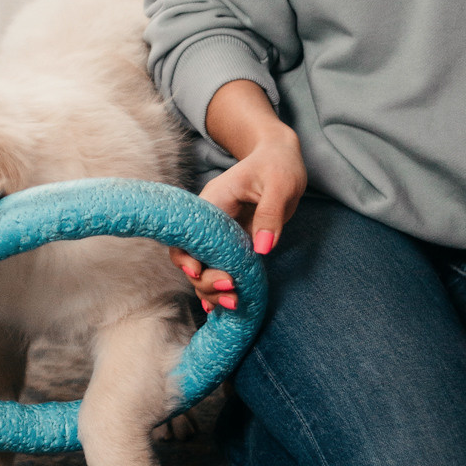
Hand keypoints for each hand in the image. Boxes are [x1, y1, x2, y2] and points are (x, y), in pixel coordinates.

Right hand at [171, 124, 305, 311]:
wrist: (279, 158)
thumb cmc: (277, 165)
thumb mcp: (279, 184)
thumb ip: (270, 214)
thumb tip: (262, 249)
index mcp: (213, 204)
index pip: (186, 235)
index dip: (186, 257)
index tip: (198, 273)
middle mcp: (210, 224)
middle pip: (192, 259)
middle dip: (206, 281)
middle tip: (232, 291)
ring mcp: (220, 236)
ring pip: (205, 270)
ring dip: (213, 290)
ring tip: (235, 304)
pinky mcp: (234, 245)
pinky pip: (221, 269)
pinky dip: (219, 288)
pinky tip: (221, 308)